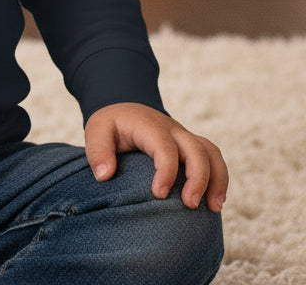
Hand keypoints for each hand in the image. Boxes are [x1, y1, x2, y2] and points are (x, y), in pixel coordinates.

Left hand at [85, 103, 226, 211]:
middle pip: (196, 149)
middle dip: (198, 178)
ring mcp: (184, 137)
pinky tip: (214, 201)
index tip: (159, 195)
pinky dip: (219, 178)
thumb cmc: (111, 124)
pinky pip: (213, 157)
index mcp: (149, 125)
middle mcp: (172, 129)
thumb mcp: (96, 130)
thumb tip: (105, 176)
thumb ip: (98, 151)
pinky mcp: (191, 146)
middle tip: (189, 205)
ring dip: (217, 179)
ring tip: (213, 207)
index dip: (166, 171)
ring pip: (211, 152)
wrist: (125, 107)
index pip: (164, 147)